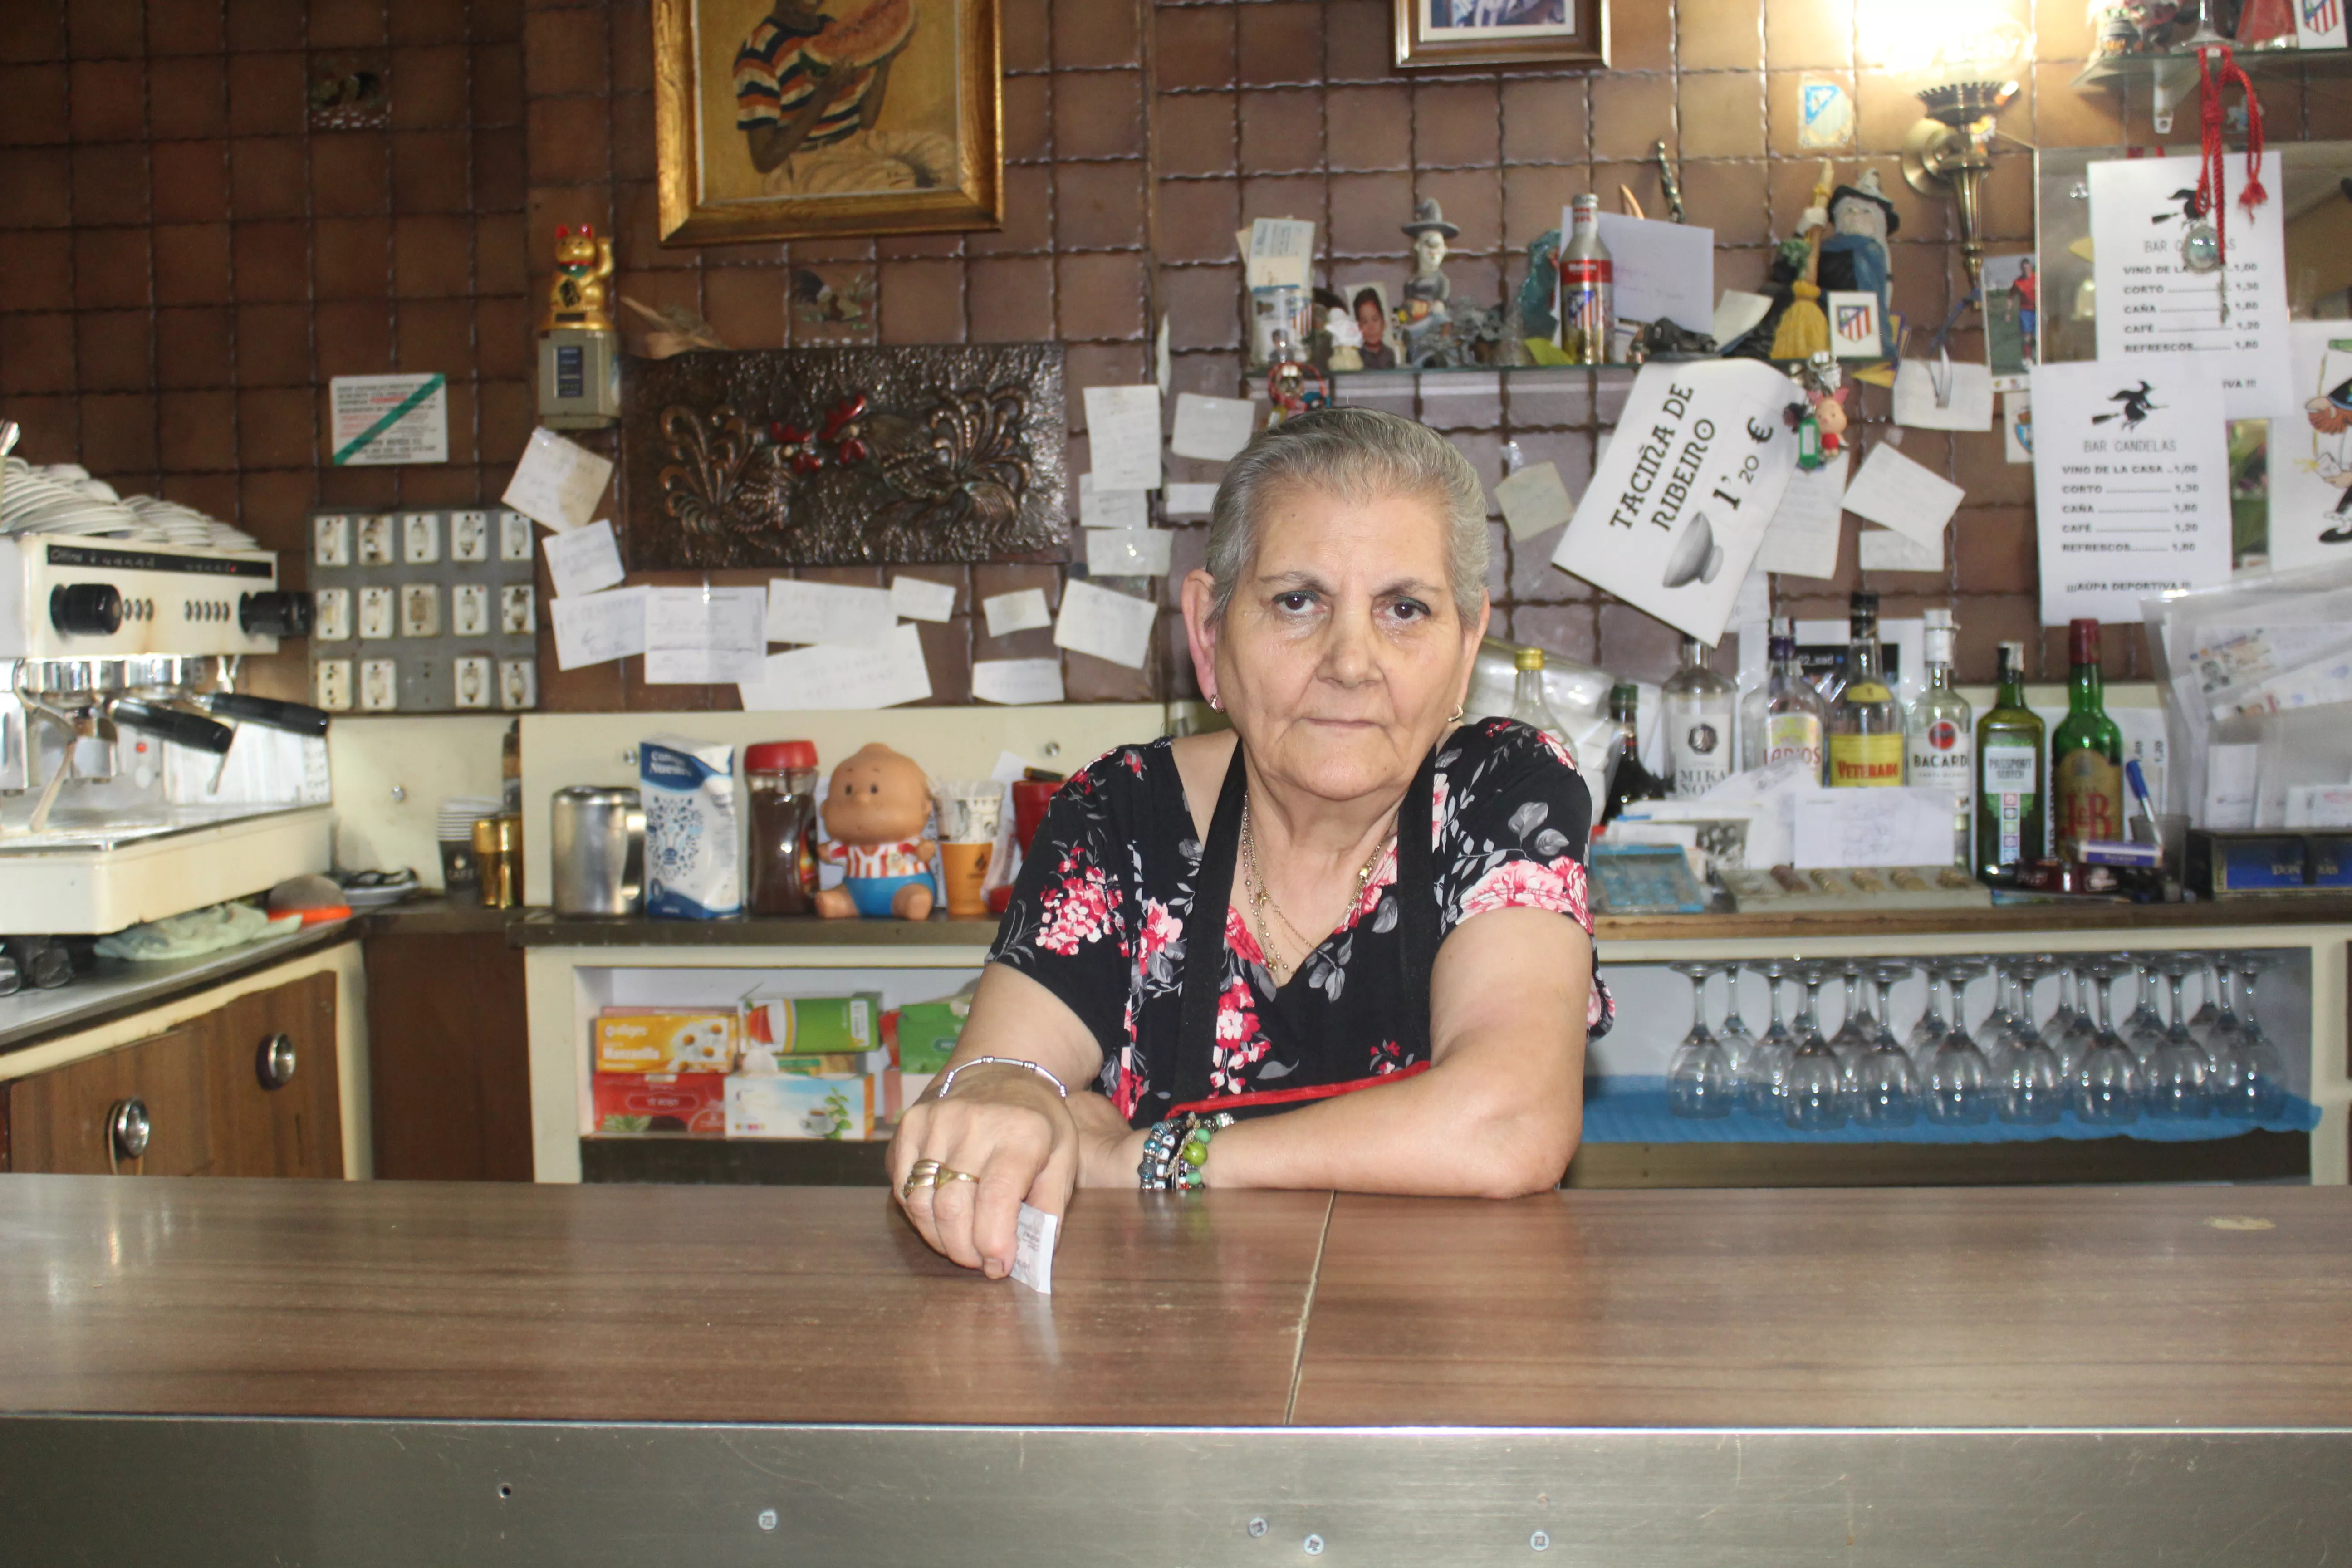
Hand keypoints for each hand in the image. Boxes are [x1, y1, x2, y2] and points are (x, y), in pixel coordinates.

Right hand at [889, 1065, 1075, 1276]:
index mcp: (1021, 1132)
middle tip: (980, 1262)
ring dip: (939, 1238)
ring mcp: (934, 1121)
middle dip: (965, 1250)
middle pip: (953, 1208)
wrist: (999, 1072)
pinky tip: (942, 1218)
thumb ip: (1050, 1208)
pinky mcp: (908, 1126)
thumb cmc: (1036, 1123)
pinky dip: (920, 1215)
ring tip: (961, 1245)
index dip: (993, 1242)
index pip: (996, 1197)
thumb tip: (1032, 1259)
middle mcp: (973, 1123)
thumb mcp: (1063, 1157)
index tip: (999, 1267)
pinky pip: (902, 1188)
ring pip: (921, 1203)